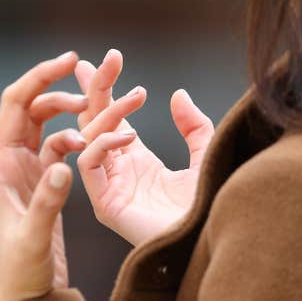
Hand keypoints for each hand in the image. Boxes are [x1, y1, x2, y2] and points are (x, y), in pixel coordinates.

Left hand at [0, 40, 135, 300]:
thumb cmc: (19, 274)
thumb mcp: (32, 239)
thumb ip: (48, 202)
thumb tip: (65, 162)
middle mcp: (3, 160)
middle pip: (18, 102)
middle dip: (42, 77)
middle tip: (74, 58)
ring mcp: (24, 169)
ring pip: (41, 117)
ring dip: (65, 106)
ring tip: (93, 111)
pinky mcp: (44, 181)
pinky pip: (61, 142)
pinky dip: (78, 135)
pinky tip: (100, 140)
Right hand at [72, 52, 216, 247]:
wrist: (213, 241)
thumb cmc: (211, 209)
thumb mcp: (206, 157)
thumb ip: (194, 128)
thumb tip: (179, 95)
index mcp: (137, 162)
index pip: (111, 118)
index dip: (106, 88)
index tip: (107, 59)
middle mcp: (118, 172)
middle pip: (93, 121)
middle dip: (96, 88)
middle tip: (103, 59)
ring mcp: (109, 187)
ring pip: (88, 138)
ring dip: (108, 112)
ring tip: (136, 98)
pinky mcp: (105, 204)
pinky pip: (88, 165)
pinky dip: (103, 144)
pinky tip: (128, 136)